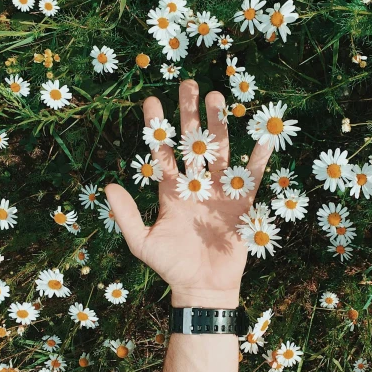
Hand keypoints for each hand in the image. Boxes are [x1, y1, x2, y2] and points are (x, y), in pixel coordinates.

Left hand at [105, 80, 272, 307]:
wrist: (203, 287)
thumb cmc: (171, 267)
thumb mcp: (142, 243)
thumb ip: (126, 216)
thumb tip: (108, 186)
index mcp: (171, 191)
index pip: (162, 152)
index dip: (157, 128)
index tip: (152, 100)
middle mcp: (195, 185)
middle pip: (193, 142)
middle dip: (190, 114)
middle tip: (188, 84)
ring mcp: (219, 191)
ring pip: (219, 151)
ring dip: (219, 124)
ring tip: (216, 97)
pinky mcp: (242, 203)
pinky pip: (250, 175)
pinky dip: (258, 157)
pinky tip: (263, 135)